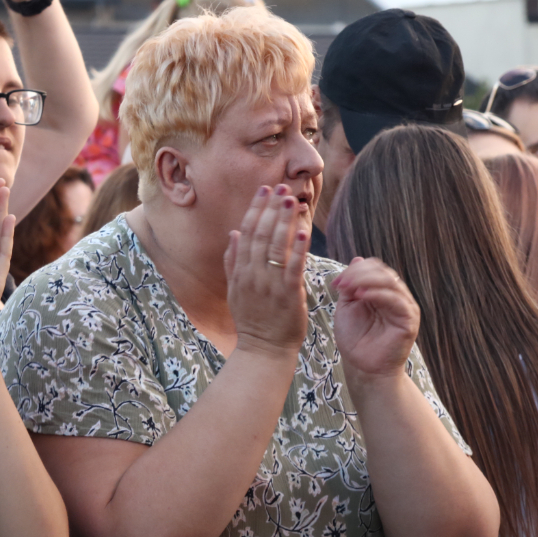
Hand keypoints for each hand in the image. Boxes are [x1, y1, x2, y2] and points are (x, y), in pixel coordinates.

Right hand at [224, 185, 309, 356]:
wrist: (263, 349)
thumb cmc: (253, 320)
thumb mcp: (235, 290)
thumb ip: (233, 261)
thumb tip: (233, 233)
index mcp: (240, 272)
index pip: (246, 233)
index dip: (255, 210)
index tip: (264, 190)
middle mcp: (252, 275)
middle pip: (261, 235)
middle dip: (271, 209)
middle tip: (281, 187)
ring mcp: (269, 285)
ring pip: (276, 247)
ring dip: (284, 221)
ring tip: (292, 200)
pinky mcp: (288, 295)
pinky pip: (292, 268)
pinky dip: (298, 249)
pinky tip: (303, 231)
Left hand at [332, 257, 419, 380]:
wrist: (363, 367)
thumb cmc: (355, 339)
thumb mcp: (347, 307)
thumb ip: (351, 285)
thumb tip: (357, 259)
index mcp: (383, 292)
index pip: (374, 269)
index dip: (355, 271)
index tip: (335, 282)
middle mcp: (397, 296)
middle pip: (382, 272)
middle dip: (358, 274)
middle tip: (340, 283)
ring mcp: (405, 307)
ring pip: (389, 282)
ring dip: (365, 281)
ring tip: (348, 288)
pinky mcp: (409, 319)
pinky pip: (396, 300)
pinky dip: (378, 294)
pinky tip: (362, 295)